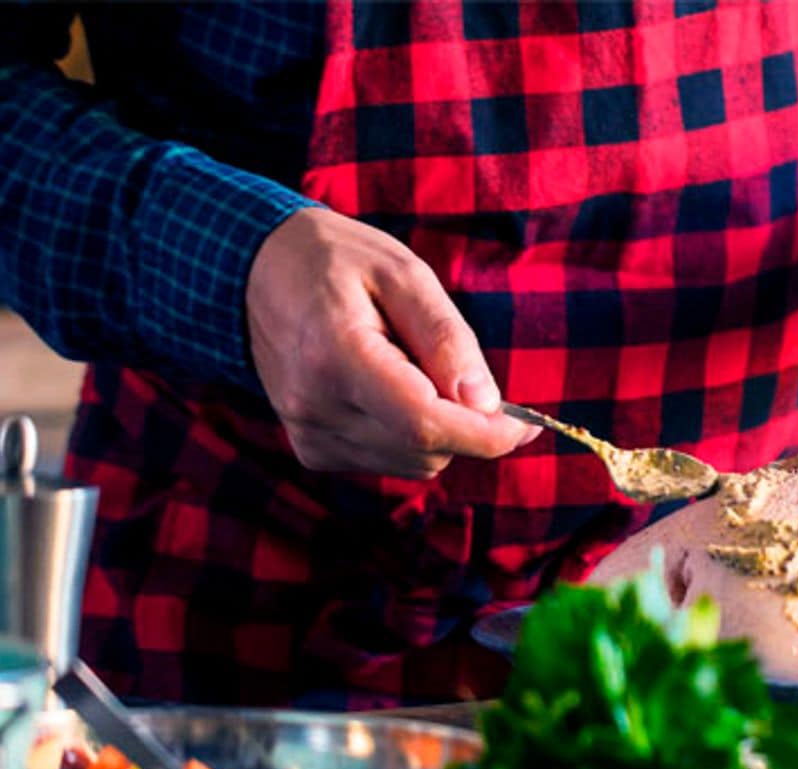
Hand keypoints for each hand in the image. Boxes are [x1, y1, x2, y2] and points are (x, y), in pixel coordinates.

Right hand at [246, 207, 535, 477]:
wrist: (255, 273)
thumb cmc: (335, 261)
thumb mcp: (402, 273)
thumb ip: (446, 338)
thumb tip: (486, 404)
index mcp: (336, 356)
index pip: (425, 424)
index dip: (487, 435)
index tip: (527, 425)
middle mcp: (316, 408)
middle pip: (427, 449)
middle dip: (466, 423)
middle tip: (457, 367)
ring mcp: (310, 435)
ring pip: (415, 462)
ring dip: (438, 428)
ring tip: (408, 366)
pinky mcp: (313, 450)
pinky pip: (391, 460)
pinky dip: (410, 435)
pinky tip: (388, 389)